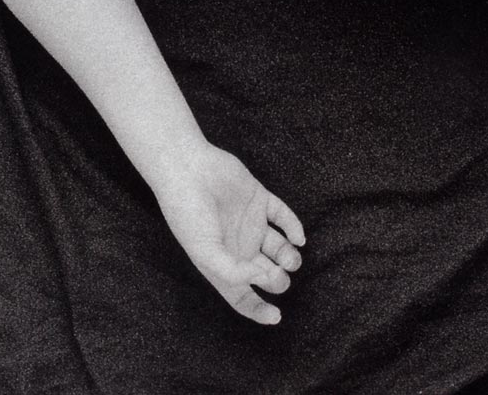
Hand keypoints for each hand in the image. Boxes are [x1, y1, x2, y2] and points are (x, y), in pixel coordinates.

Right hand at [153, 142, 307, 324]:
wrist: (189, 171)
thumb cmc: (189, 214)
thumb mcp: (205, 252)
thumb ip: (232, 272)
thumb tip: (262, 279)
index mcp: (222, 265)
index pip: (242, 296)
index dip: (258, 310)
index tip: (276, 316)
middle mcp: (238, 247)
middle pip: (266, 273)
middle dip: (278, 280)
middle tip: (279, 275)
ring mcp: (250, 223)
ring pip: (279, 248)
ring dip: (290, 257)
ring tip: (290, 257)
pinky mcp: (259, 199)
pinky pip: (283, 217)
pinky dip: (294, 228)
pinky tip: (298, 237)